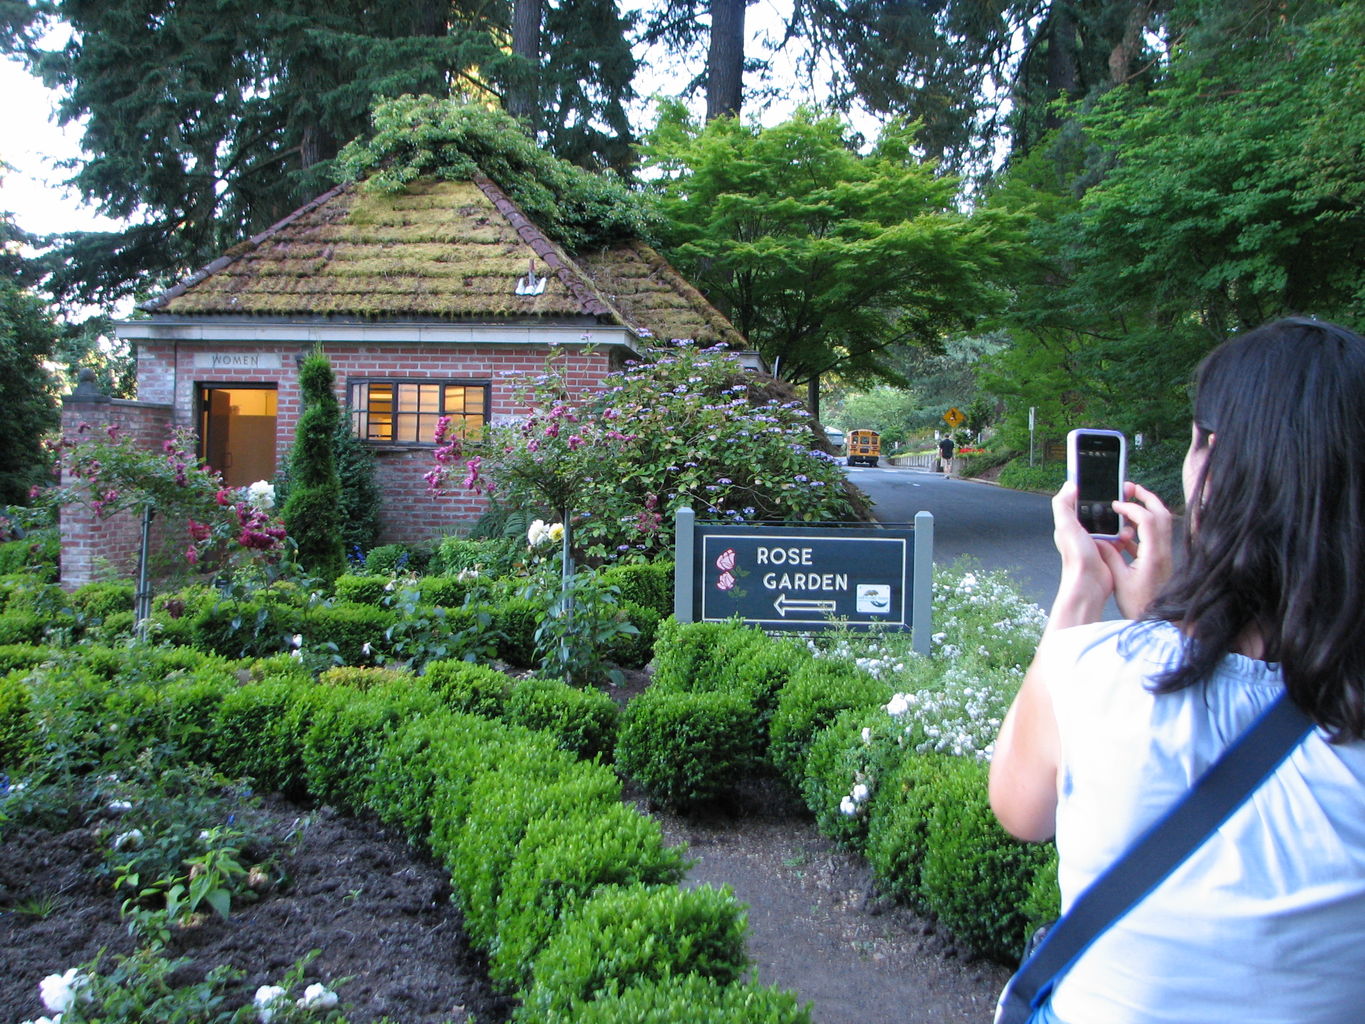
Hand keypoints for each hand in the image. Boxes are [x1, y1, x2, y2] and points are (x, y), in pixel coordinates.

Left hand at [1046, 481, 1117, 629]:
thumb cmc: (1076, 558)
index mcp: (1071, 523)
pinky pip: (1120, 536)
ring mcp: (1097, 540)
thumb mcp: (1066, 527)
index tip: (1102, 480)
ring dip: (1121, 519)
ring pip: (1112, 522)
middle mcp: (1083, 531)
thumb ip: (1063, 505)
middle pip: (1099, 510)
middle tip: (1123, 494)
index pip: (1079, 500)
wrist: (1090, 585)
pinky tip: (1129, 533)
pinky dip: (1126, 534)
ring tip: (1127, 516)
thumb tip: (1070, 485)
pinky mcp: (1110, 550)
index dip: (1090, 490)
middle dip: (1111, 503)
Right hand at [1095, 481, 1173, 618]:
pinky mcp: (1161, 561)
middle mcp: (1163, 551)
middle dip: (1146, 497)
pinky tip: (1125, 536)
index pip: (1147, 520)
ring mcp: (1165, 555)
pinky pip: (1154, 537)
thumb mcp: (1120, 580)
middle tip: (1130, 488)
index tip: (1115, 506)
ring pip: (1161, 524)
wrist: (1159, 622)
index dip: (1131, 508)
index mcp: (1154, 554)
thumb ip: (1110, 556)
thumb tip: (1099, 540)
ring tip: (1126, 506)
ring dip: (1145, 511)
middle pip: (1162, 514)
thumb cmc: (1141, 605)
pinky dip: (1142, 529)